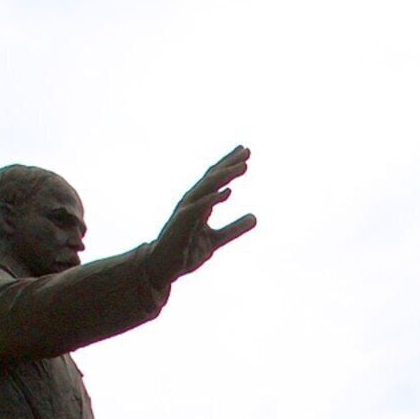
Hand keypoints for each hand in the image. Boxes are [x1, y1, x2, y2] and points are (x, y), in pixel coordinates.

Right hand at [160, 146, 255, 269]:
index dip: (230, 165)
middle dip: (229, 163)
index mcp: (201, 203)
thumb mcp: (216, 240)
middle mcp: (193, 201)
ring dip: (225, 176)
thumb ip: (234, 228)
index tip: (246, 152)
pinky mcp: (182, 222)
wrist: (164, 268)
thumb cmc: (186, 252)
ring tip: (242, 166)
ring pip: (208, 188)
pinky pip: (200, 207)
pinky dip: (213, 198)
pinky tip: (228, 192)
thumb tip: (255, 217)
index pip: (217, 179)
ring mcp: (186, 210)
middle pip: (213, 177)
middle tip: (247, 151)